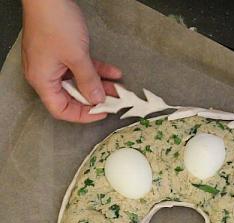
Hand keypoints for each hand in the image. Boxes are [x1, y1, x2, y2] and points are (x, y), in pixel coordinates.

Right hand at [21, 0, 120, 122]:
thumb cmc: (55, 23)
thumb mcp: (77, 56)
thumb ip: (89, 80)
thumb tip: (97, 99)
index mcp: (42, 80)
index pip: (61, 109)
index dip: (82, 115)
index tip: (102, 113)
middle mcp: (45, 74)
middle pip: (71, 96)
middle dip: (94, 98)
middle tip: (114, 101)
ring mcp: (53, 62)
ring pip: (79, 81)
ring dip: (99, 84)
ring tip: (119, 88)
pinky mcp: (61, 52)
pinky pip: (80, 67)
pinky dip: (97, 70)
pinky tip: (115, 73)